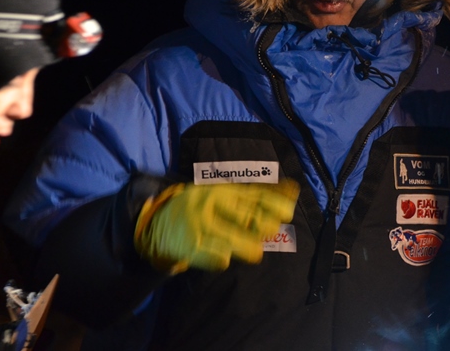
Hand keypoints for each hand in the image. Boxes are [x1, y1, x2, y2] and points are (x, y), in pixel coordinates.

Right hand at [134, 179, 298, 273]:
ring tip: (255, 252)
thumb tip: (291, 190)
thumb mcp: (221, 196)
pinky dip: (220, 259)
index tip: (289, 210)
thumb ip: (252, 196)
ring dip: (246, 247)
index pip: (251, 195)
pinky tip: (223, 257)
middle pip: (243, 216)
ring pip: (231, 239)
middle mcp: (210, 205)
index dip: (272, 202)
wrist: (158, 226)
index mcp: (219, 190)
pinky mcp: (191, 248)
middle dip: (262, 224)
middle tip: (273, 229)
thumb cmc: (200, 209)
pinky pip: (214, 257)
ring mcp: (200, 226)